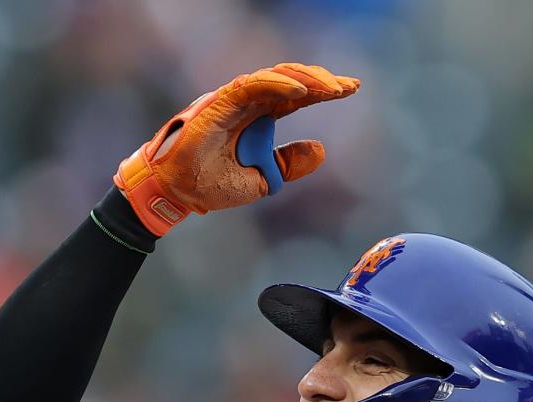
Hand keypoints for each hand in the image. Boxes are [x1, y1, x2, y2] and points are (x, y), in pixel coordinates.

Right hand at [114, 62, 359, 236]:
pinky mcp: (222, 101)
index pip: (297, 97)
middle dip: (322, 82)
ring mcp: (235, 99)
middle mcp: (250, 102)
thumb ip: (288, 164)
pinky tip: (300, 91)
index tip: (351, 90)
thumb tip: (320, 150)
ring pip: (276, 77)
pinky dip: (277, 84)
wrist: (180, 192)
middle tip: (349, 87)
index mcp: (259, 117)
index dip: (324, 92)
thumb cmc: (211, 184)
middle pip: (291, 81)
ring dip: (306, 80)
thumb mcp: (261, 179)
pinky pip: (253, 85)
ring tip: (332, 89)